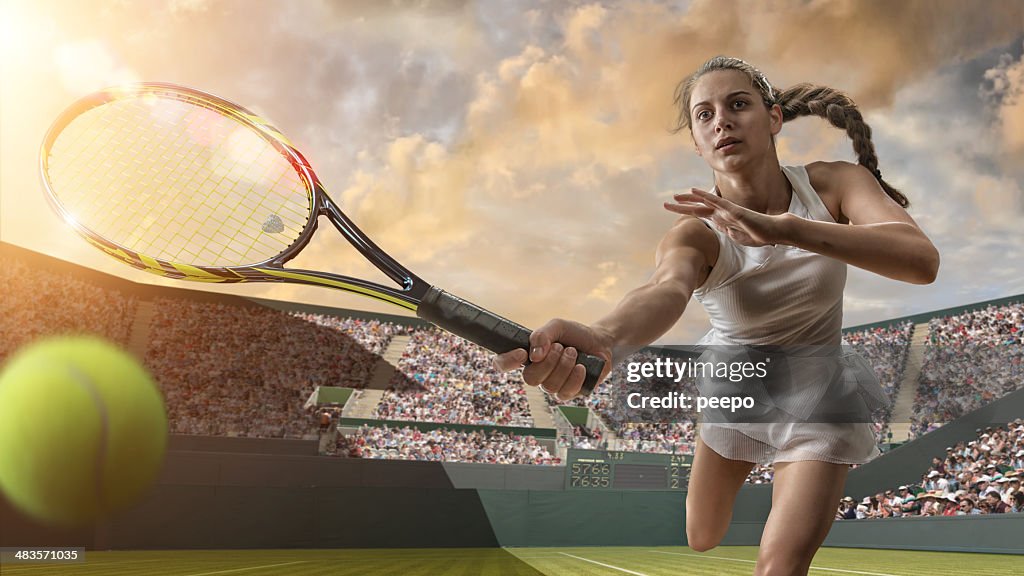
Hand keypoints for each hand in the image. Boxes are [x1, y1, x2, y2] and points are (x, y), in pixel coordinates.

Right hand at [493, 319, 613, 400]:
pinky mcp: (569, 393)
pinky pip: (565, 392)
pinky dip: (575, 376)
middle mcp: (537, 373)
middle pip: (530, 378)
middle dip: (548, 361)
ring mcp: (552, 385)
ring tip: (573, 353)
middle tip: (560, 347)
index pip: (502, 363)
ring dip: (564, 365)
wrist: (600, 342)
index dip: (506, 361)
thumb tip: (534, 355)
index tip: (522, 353)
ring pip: (550, 386)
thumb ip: (542, 334)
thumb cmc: (574, 334)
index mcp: (528, 357)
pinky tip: (581, 366)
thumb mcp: (557, 326)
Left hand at [664, 188, 787, 246]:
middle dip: (682, 205)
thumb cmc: (759, 234)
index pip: (701, 214)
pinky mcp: (734, 210)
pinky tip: (695, 190)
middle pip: (698, 207)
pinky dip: (705, 195)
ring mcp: (728, 210)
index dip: (687, 212)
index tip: (675, 212)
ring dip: (689, 198)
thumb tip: (722, 230)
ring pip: (704, 202)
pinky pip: (717, 201)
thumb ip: (729, 232)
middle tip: (665, 203)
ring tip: (674, 196)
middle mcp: (723, 213)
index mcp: (722, 219)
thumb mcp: (738, 237)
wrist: (774, 232)